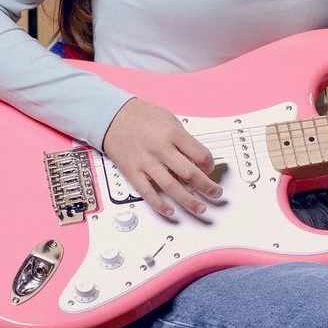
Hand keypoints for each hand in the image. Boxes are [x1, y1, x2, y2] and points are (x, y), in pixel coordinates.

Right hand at [101, 98, 222, 219]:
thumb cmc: (142, 116)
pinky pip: (148, 192)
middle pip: (190, 174)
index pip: (201, 155)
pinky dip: (160, 204)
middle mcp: (161, 149)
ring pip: (172, 187)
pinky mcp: (133, 172)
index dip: (210, 165)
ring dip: (189, 201)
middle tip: (216, 193)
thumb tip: (197, 160)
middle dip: (207, 187)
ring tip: (200, 208)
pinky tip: (170, 211)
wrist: (111, 116)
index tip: (210, 169)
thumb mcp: (170, 120)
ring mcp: (146, 162)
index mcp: (173, 134)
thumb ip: (184, 140)